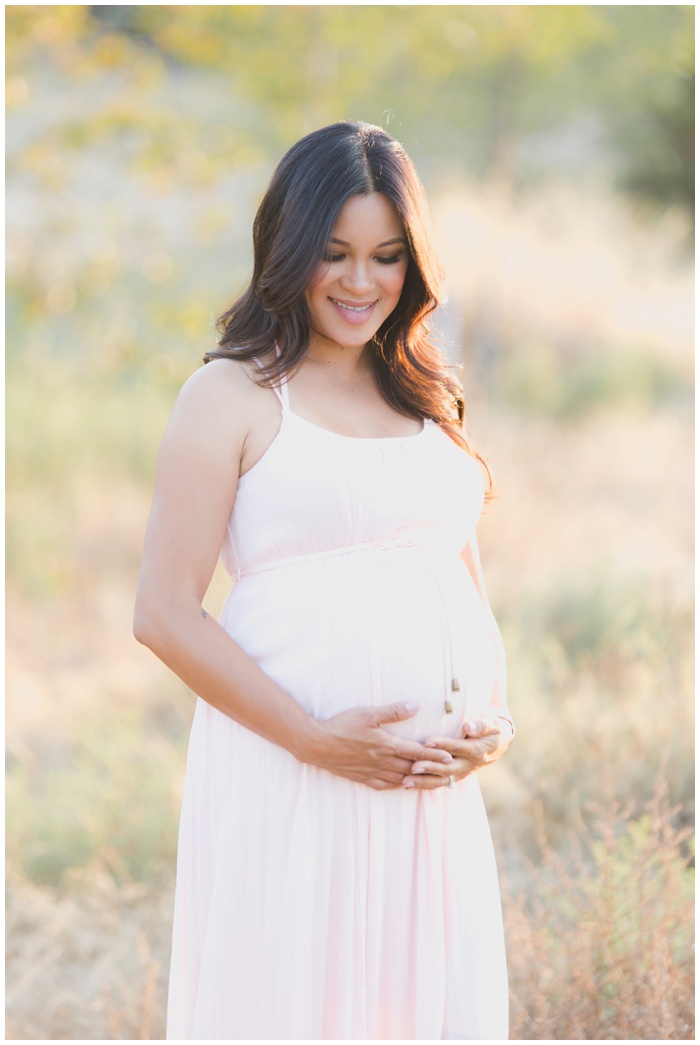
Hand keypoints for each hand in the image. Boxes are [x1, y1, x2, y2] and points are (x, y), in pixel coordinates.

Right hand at [302, 701, 454, 789]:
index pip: (416, 752)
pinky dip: (395, 785)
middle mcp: (382, 761)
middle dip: (429, 769)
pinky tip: (400, 784)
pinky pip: (383, 785)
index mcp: (386, 745)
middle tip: (444, 771)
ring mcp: (371, 771)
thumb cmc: (341, 726)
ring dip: (415, 779)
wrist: (316, 744)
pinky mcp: (361, 777)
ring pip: (399, 779)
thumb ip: (393, 711)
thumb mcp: (368, 714)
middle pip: (411, 767)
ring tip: (427, 779)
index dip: (433, 754)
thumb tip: (415, 706)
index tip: (448, 757)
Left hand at [402, 714, 512, 790]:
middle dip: (430, 768)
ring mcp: (461, 772)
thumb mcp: (493, 723)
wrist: (498, 742)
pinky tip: (406, 785)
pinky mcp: (454, 776)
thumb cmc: (493, 728)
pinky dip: (423, 785)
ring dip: (423, 782)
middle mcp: (469, 764)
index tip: (427, 741)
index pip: (458, 748)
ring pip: (441, 780)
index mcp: (477, 750)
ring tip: (405, 782)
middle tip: (413, 767)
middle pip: (448, 769)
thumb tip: (468, 726)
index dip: (443, 745)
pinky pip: (438, 783)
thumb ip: (482, 725)